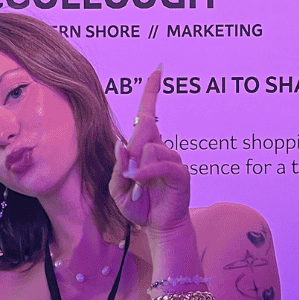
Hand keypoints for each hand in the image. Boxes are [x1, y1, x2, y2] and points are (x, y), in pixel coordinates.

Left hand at [109, 68, 190, 234]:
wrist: (159, 228)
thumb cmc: (139, 207)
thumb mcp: (118, 189)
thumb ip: (118, 167)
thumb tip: (121, 145)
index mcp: (145, 147)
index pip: (148, 114)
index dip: (152, 91)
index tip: (157, 70)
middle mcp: (160, 148)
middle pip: (144, 129)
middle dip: (132, 152)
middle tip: (131, 178)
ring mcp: (172, 158)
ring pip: (150, 147)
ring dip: (138, 170)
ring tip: (140, 190)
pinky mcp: (180, 171)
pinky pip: (160, 163)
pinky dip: (146, 173)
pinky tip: (140, 184)